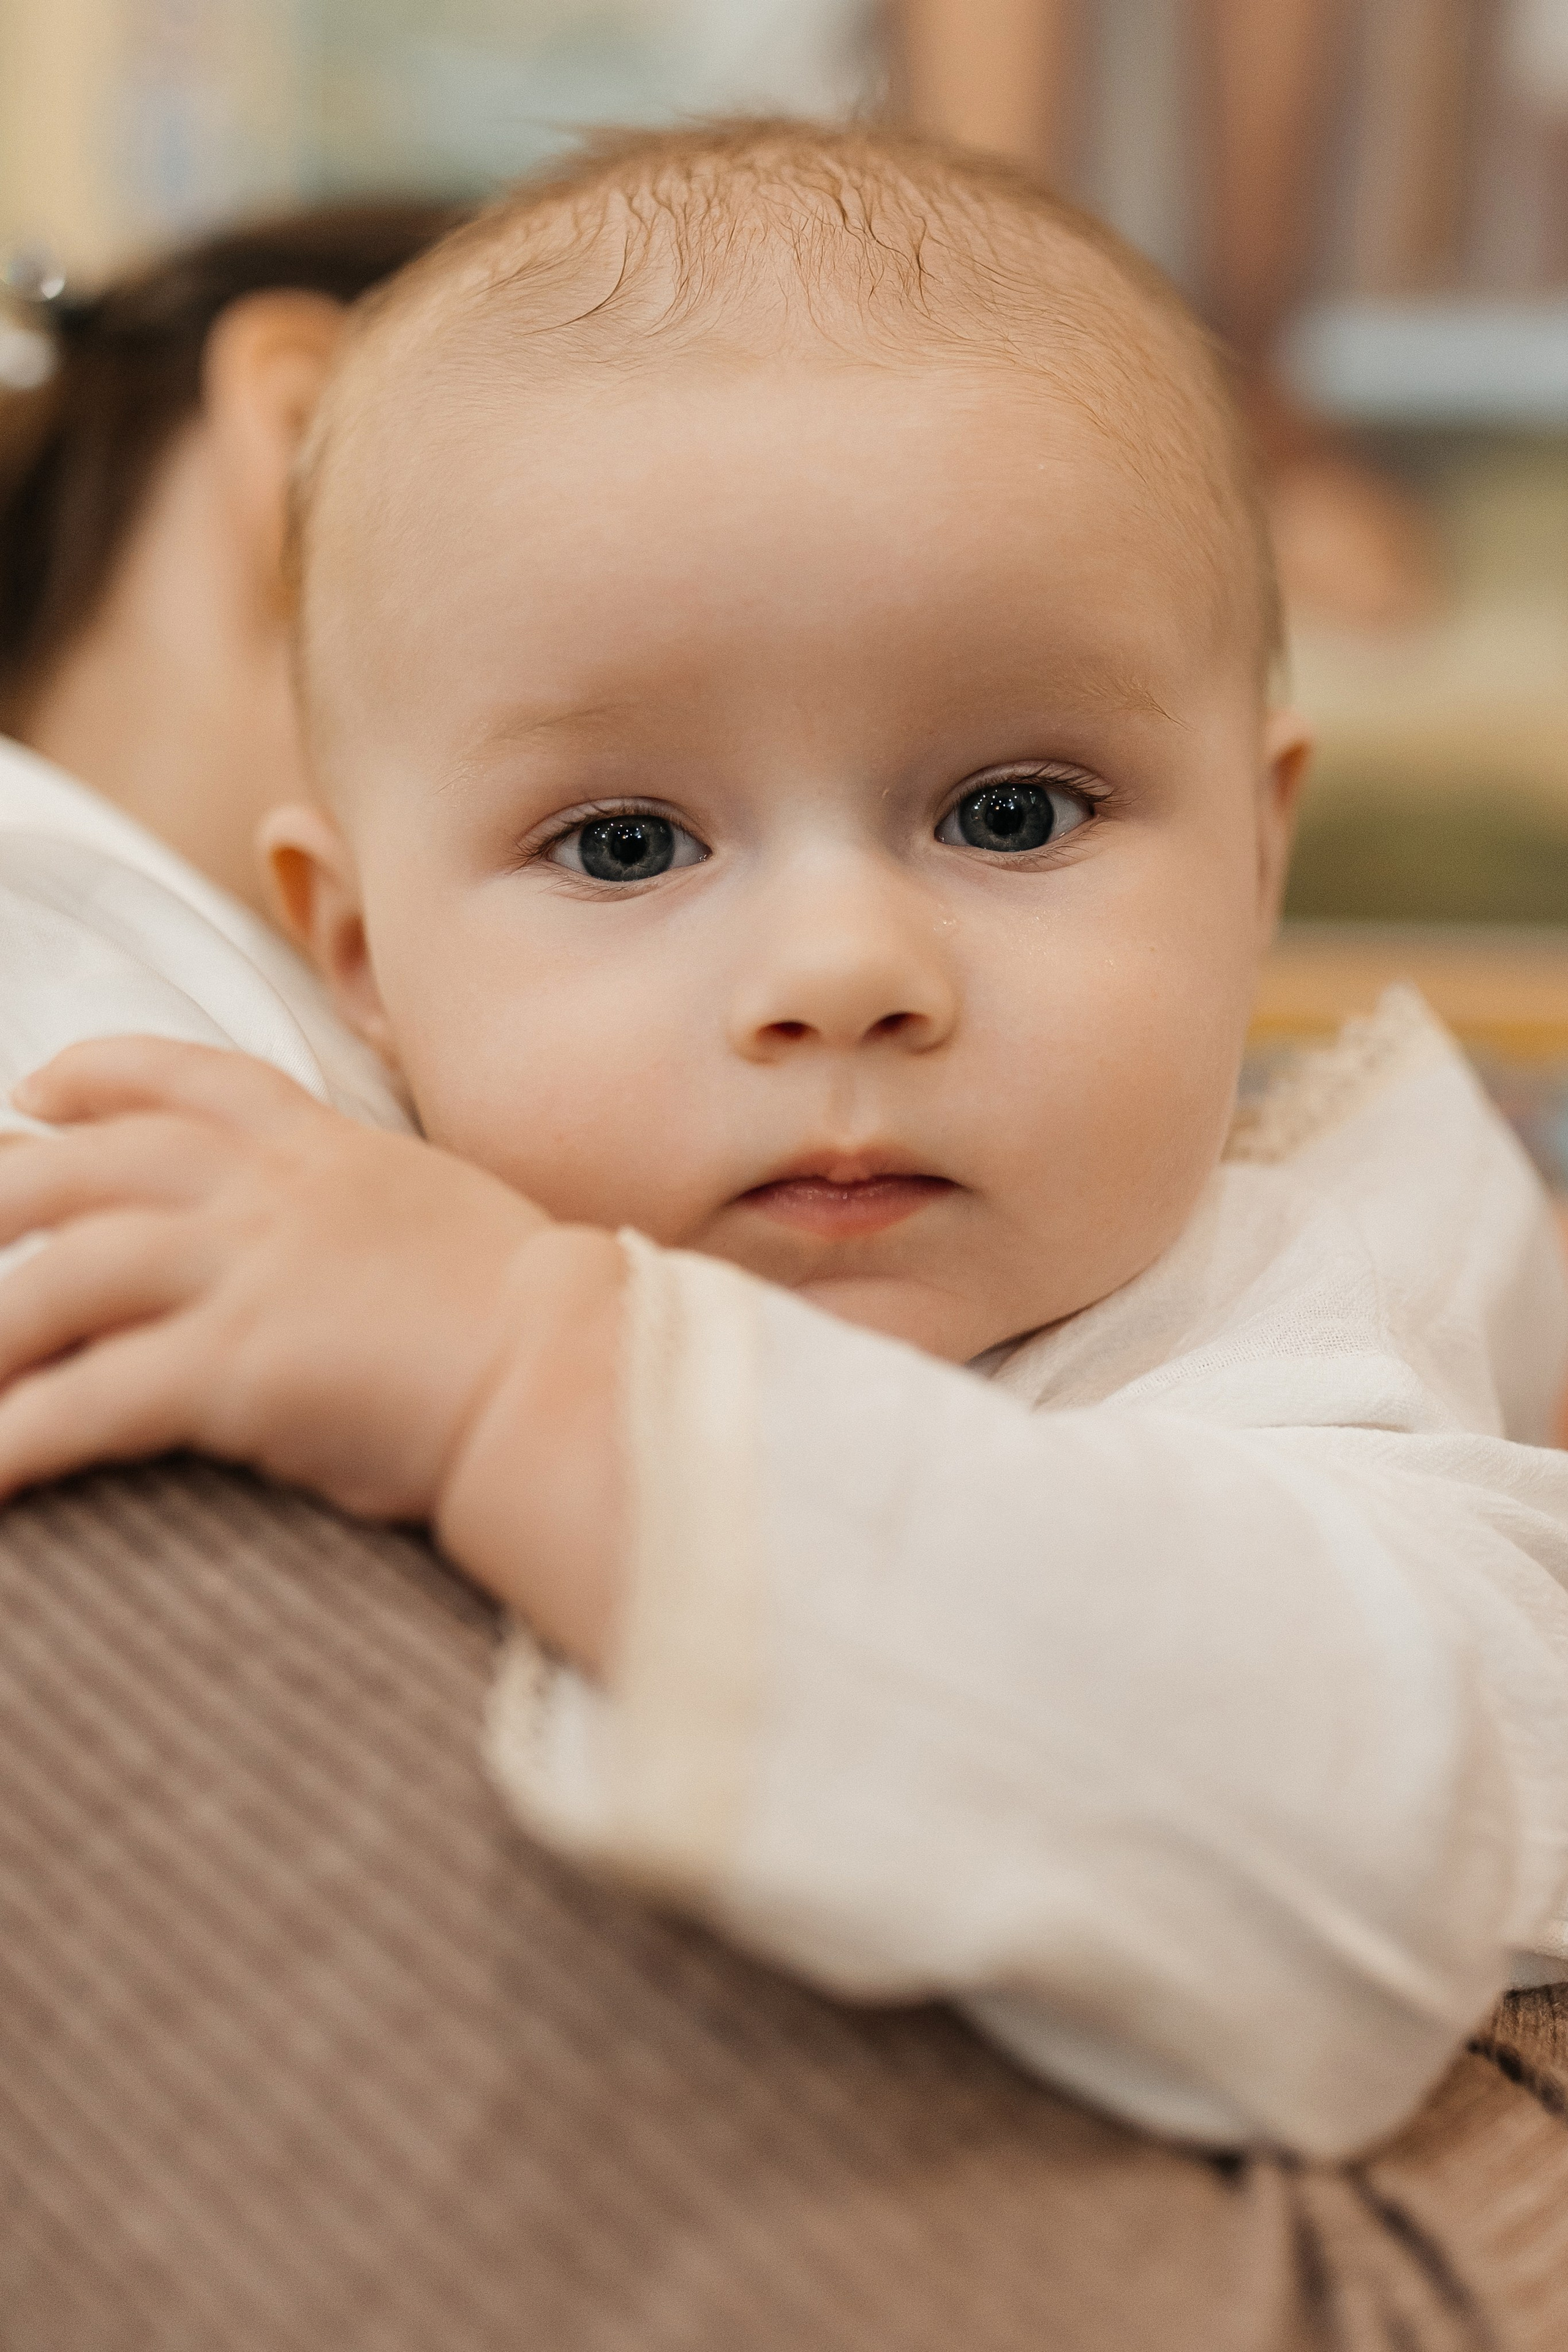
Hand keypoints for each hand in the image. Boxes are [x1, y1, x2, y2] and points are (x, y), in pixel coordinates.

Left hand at [0, 1036, 557, 1520]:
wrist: (572, 1371)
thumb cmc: (529, 1316)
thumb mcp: (436, 1213)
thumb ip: (359, 1204)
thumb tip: (324, 1236)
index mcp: (324, 1145)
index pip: (189, 1076)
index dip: (99, 1075)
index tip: (35, 1089)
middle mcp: (270, 1191)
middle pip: (86, 1165)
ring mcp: (251, 1269)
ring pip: (63, 1273)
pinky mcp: (241, 1364)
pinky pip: (93, 1398)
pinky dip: (21, 1437)